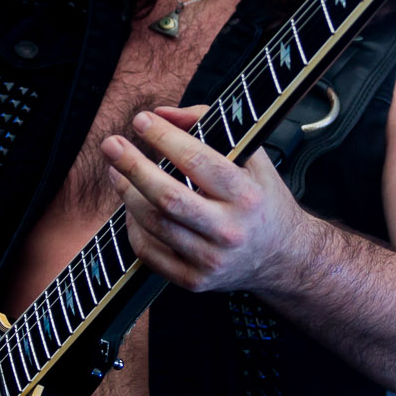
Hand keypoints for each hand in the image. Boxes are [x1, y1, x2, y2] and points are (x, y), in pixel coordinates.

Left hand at [102, 105, 313, 294]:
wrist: (283, 257)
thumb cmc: (262, 200)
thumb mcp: (252, 157)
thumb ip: (209, 126)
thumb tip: (161, 115)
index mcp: (246, 195)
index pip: (197, 161)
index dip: (163, 138)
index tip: (141, 121)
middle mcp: (229, 230)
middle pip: (167, 197)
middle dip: (132, 167)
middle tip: (112, 145)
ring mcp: (210, 259)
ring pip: (153, 224)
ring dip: (127, 194)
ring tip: (116, 171)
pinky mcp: (194, 280)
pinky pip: (149, 253)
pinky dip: (133, 227)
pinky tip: (131, 207)